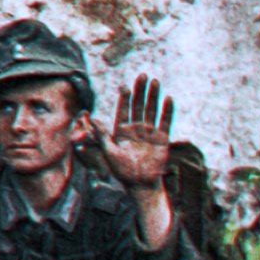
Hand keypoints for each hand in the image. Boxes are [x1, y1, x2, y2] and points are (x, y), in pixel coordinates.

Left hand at [89, 74, 173, 192]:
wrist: (140, 184)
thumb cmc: (122, 171)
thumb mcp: (109, 152)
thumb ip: (102, 135)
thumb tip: (91, 119)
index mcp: (122, 130)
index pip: (123, 110)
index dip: (124, 98)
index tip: (124, 87)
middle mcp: (136, 128)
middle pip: (138, 105)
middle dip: (140, 90)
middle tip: (142, 75)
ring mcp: (149, 132)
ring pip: (151, 110)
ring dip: (153, 96)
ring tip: (155, 81)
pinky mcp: (162, 138)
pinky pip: (165, 122)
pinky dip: (167, 111)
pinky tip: (168, 99)